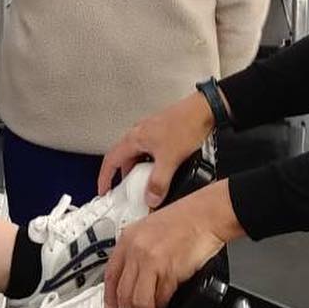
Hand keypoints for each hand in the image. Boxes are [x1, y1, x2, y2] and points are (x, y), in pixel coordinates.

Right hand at [97, 92, 214, 201]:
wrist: (205, 110)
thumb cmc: (186, 123)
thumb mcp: (170, 160)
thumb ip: (159, 182)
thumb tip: (151, 198)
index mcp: (135, 138)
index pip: (111, 160)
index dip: (105, 177)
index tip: (103, 190)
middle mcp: (139, 133)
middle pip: (124, 158)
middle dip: (125, 177)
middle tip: (128, 191)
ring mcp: (151, 131)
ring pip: (138, 155)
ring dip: (140, 171)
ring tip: (148, 184)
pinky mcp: (163, 133)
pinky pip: (150, 152)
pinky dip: (151, 164)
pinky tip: (163, 171)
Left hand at [104, 181, 243, 307]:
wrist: (207, 215)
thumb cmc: (186, 220)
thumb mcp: (151, 228)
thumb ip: (138, 251)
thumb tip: (134, 280)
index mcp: (128, 238)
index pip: (111, 274)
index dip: (109, 297)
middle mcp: (136, 250)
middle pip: (123, 293)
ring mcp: (151, 261)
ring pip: (139, 301)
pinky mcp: (169, 271)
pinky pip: (161, 299)